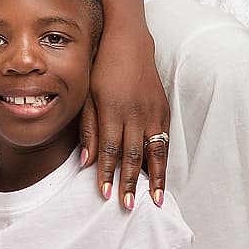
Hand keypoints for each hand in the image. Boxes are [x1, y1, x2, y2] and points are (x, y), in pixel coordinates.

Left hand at [81, 23, 170, 208]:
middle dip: (130, 183)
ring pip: (156, 151)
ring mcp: (153, 112)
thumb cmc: (102, 68)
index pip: (109, 149)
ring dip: (155, 178)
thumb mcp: (88, 95)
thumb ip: (88, 128)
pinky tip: (161, 176)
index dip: (107, 173)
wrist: (128, 42)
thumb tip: (84, 161)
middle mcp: (136, 113)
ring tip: (156, 200)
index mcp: (113, 109)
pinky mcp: (163, 110)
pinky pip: (164, 140)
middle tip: (127, 206)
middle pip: (133, 155)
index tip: (105, 195)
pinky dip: (163, 161)